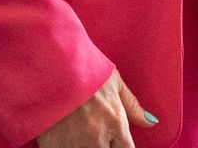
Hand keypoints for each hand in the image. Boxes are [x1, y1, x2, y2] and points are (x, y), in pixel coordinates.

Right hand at [36, 71, 157, 147]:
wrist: (47, 58)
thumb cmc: (81, 64)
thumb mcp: (112, 80)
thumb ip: (132, 105)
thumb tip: (150, 121)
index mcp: (115, 122)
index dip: (120, 147)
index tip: (113, 140)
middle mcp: (97, 137)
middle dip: (103, 146)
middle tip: (96, 135)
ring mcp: (73, 143)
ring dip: (84, 147)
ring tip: (80, 135)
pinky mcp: (51, 144)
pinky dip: (64, 147)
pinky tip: (64, 138)